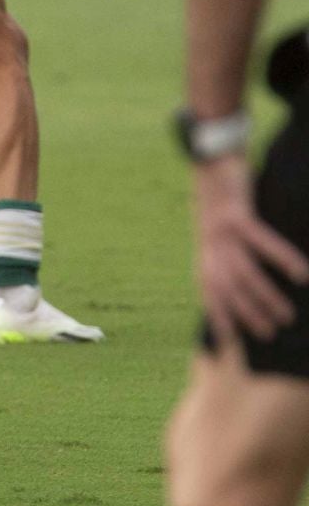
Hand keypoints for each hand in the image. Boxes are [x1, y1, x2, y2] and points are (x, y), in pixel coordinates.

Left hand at [194, 156, 308, 343]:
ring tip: (287, 315)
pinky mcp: (236, 215)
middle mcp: (210, 246)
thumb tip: (248, 284)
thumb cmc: (222, 202)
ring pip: (243, 272)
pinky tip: (301, 274)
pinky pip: (261, 242)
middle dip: (245, 315)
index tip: (230, 343)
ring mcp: (220, 231)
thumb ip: (228, 257)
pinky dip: (282, 259)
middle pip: (226, 289)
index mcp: (205, 253)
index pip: (209, 293)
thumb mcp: (218, 233)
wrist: (210, 162)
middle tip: (268, 335)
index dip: (218, 317)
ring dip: (265, 296)